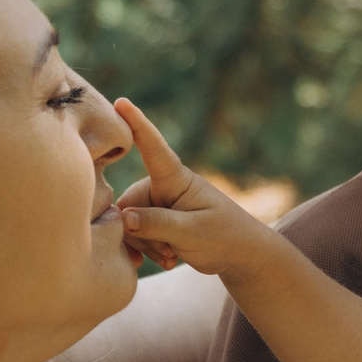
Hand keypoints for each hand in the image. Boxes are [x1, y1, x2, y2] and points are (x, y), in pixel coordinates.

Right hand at [113, 98, 277, 277]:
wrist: (240, 253)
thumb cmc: (224, 236)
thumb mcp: (192, 232)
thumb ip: (157, 224)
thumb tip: (123, 217)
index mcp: (176, 178)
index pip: (153, 147)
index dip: (136, 125)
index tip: (121, 103)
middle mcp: (163, 186)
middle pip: (129, 204)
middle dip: (141, 232)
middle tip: (169, 249)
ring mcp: (159, 204)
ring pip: (129, 224)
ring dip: (147, 244)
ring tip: (173, 254)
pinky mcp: (156, 221)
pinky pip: (135, 234)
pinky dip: (147, 250)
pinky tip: (168, 259)